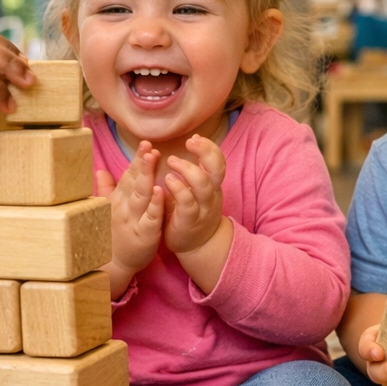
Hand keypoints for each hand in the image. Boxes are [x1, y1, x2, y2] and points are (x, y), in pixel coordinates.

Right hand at [95, 142, 164, 287]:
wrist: (114, 265)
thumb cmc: (113, 235)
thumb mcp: (108, 210)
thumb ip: (107, 189)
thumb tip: (100, 170)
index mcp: (118, 200)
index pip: (128, 176)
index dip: (137, 160)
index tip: (146, 144)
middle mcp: (124, 207)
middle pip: (134, 182)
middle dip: (142, 164)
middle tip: (150, 147)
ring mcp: (133, 221)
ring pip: (140, 196)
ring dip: (147, 177)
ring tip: (154, 160)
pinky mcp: (144, 236)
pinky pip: (150, 219)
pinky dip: (155, 205)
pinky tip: (162, 192)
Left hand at [162, 135, 227, 254]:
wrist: (197, 246)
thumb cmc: (191, 212)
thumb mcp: (197, 189)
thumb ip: (195, 168)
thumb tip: (192, 140)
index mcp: (213, 185)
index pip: (218, 161)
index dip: (209, 148)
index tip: (194, 138)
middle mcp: (211, 195)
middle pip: (217, 170)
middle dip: (206, 152)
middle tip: (190, 142)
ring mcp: (202, 209)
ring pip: (203, 186)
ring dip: (188, 170)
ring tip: (172, 161)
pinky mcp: (189, 222)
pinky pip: (188, 204)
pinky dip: (179, 190)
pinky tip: (167, 180)